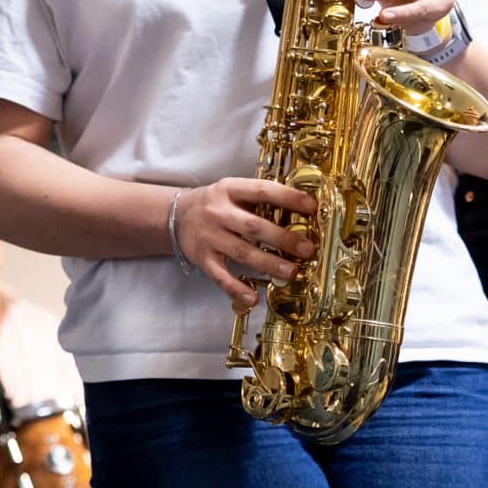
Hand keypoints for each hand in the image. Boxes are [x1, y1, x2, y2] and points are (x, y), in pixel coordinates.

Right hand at [174, 177, 318, 311]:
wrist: (175, 215)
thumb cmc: (215, 203)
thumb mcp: (233, 190)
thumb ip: (258, 198)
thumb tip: (301, 211)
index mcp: (229, 189)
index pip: (261, 191)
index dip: (288, 198)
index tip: (312, 207)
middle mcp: (217, 212)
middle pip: (254, 226)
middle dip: (283, 238)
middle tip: (307, 249)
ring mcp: (209, 237)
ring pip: (242, 252)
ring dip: (269, 264)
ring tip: (292, 272)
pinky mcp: (202, 258)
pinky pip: (220, 276)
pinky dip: (236, 288)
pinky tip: (253, 298)